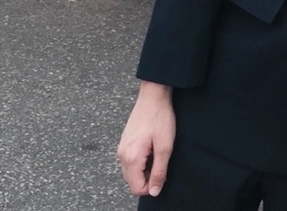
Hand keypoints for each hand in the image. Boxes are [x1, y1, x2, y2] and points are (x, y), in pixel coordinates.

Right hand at [116, 82, 175, 197]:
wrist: (153, 95)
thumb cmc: (160, 117)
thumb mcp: (165, 146)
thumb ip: (159, 171)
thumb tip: (155, 191)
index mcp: (131, 158)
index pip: (136, 188)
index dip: (151, 187)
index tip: (162, 174)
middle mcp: (122, 155)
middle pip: (132, 182)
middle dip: (147, 178)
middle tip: (161, 162)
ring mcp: (121, 148)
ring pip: (131, 172)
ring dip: (144, 169)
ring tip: (157, 153)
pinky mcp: (124, 142)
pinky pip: (130, 161)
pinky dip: (140, 161)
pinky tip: (151, 148)